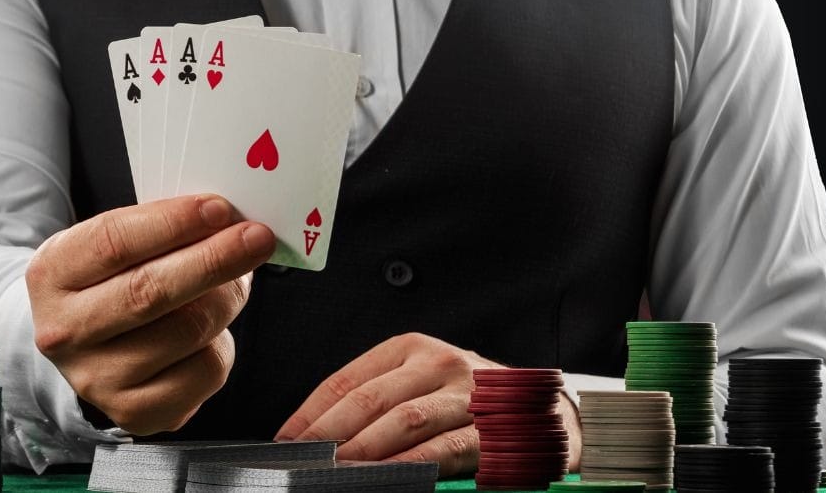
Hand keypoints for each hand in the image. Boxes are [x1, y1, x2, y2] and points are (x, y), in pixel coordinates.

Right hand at [25, 194, 274, 434]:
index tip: (219, 209)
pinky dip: (223, 343)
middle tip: (256, 237)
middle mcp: (65, 331)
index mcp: (52, 275)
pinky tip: (212, 331)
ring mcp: (97, 378)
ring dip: (227, 298)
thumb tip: (227, 221)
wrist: (90, 346)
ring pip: (188, 330)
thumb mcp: (117, 246)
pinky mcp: (136, 411)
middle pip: (150, 292)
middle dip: (214, 260)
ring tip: (235, 281)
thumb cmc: (114, 282)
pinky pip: (205, 371)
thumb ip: (162, 230)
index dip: (173, 223)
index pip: (114, 243)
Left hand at [274, 332, 581, 475]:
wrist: (539, 406)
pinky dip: (410, 466)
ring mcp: (468, 394)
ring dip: (364, 451)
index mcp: (411, 348)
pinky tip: (386, 478)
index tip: (285, 441)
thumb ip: (375, 400)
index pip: (348, 379)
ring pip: (404, 421)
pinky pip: (444, 449)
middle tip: (303, 460)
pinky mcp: (492, 428)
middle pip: (370, 399)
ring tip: (336, 471)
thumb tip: (311, 433)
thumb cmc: (465, 397)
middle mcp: (439, 363)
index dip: (311, 412)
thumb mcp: (418, 382)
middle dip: (329, 435)